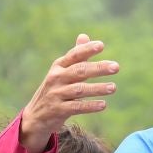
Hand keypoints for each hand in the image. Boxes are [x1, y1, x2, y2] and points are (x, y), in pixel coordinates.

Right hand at [20, 34, 118, 152]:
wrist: (36, 116)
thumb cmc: (54, 91)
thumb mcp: (61, 72)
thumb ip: (74, 57)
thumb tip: (84, 36)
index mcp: (58, 66)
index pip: (74, 55)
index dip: (86, 50)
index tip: (101, 45)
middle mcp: (56, 78)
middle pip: (79, 71)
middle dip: (98, 68)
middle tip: (116, 67)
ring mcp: (56, 94)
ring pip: (79, 89)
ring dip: (97, 88)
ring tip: (113, 87)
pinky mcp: (58, 110)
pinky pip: (77, 107)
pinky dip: (90, 106)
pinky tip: (103, 104)